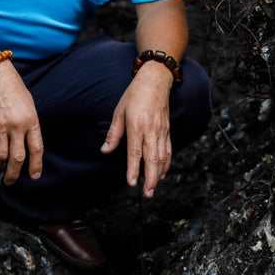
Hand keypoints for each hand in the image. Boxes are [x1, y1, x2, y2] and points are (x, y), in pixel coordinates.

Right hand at [0, 62, 44, 184]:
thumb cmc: (13, 88)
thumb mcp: (29, 105)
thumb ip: (29, 124)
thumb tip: (27, 144)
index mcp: (32, 120)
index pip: (36, 148)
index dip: (36, 164)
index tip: (34, 176)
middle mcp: (17, 125)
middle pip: (17, 157)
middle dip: (14, 173)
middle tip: (11, 181)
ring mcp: (0, 126)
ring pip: (0, 156)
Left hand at [100, 62, 172, 196]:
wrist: (156, 80)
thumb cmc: (135, 94)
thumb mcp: (119, 111)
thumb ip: (114, 133)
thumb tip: (105, 150)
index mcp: (137, 126)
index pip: (136, 152)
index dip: (134, 169)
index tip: (132, 182)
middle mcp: (151, 130)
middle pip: (153, 159)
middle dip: (151, 178)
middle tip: (148, 194)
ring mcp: (162, 131)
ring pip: (163, 157)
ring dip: (159, 174)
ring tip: (154, 188)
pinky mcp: (167, 130)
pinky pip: (168, 150)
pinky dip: (166, 164)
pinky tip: (162, 173)